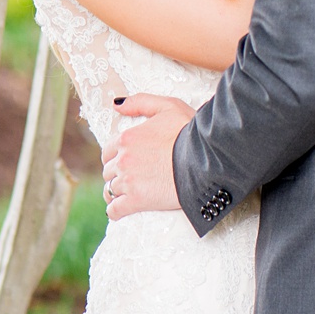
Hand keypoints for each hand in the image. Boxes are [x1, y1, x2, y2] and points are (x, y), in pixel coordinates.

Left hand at [100, 94, 194, 219]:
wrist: (206, 158)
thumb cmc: (190, 130)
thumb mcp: (168, 106)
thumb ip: (140, 102)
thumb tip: (116, 104)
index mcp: (127, 138)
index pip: (108, 151)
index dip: (117, 156)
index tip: (128, 161)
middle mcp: (123, 159)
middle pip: (108, 171)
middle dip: (117, 174)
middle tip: (131, 177)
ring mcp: (127, 181)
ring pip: (110, 190)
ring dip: (116, 192)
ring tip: (126, 194)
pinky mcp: (135, 201)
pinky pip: (114, 210)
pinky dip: (116, 211)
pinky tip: (122, 210)